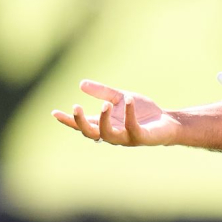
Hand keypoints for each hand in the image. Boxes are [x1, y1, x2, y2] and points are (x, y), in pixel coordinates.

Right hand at [52, 80, 180, 145]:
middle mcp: (112, 133)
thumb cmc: (143, 112)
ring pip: (108, 135)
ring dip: (104, 119)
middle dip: (81, 122)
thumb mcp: (119, 97)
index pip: (82, 125)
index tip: (54, 112)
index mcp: (105, 124)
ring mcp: (126, 137)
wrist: (167, 122)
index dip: (68, 120)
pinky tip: (127, 99)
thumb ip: (102, 92)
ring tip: (105, 104)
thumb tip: (80, 83)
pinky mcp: (140, 137)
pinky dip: (129, 113)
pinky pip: (131, 127)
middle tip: (76, 107)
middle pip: (90, 133)